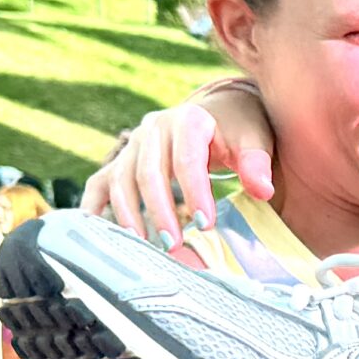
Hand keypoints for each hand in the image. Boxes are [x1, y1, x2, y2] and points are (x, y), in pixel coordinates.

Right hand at [83, 82, 276, 243]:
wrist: (219, 113)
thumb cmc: (239, 129)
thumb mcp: (255, 139)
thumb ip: (257, 163)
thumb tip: (262, 191)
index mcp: (188, 119)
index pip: (186, 159)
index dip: (195, 193)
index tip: (207, 225)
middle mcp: (153, 129)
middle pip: (148, 172)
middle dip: (160, 211)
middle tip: (174, 244)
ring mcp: (134, 144)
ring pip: (121, 179)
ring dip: (129, 215)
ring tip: (144, 246)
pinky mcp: (123, 160)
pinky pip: (100, 184)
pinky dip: (95, 208)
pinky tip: (99, 235)